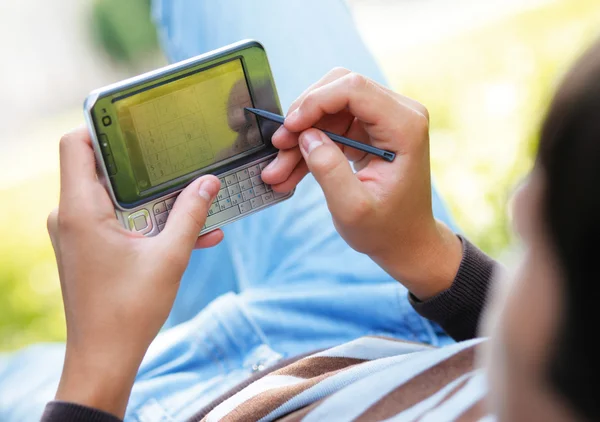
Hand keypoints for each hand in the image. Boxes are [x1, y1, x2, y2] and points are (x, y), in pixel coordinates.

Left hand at [47, 127, 222, 417]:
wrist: (104, 358)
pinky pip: (119, 221)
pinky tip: (193, 233)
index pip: (75, 144)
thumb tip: (209, 181)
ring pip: (116, 196)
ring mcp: (78, 233)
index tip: (137, 123)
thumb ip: (191, 214)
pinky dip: (148, 222)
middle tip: (179, 160)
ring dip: (155, 199)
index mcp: (82, 210)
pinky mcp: (89, 247)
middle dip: (144, 166)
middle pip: (101, 167)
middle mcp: (72, 216)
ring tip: (198, 203)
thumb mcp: (170, 256)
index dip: (102, 126)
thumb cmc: (130, 310)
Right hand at [261, 68, 461, 298]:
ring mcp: (383, 120)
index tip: (288, 129)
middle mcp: (398, 114)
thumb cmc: (386, 229)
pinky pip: (331, 124)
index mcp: (404, 126)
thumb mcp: (353, 208)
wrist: (405, 242)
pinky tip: (289, 172)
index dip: (314, 102)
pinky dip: (308, 146)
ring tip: (277, 172)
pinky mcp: (369, 130)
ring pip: (329, 108)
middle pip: (338, 89)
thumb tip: (305, 136)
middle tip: (279, 146)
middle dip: (304, 116)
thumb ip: (329, 170)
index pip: (353, 89)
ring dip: (300, 137)